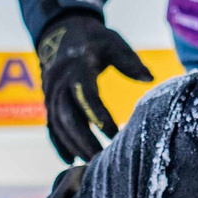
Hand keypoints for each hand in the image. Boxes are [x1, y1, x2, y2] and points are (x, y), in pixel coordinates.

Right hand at [36, 12, 153, 162]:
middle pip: (67, 114)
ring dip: (73, 144)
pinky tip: (70, 160)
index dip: (97, 113)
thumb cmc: (93, 40)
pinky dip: (59, 143)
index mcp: (77, 65)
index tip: (114, 133)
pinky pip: (51, 125)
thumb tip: (149, 78)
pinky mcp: (48, 102)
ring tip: (91, 164)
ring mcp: (50, 93)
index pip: (84, 92)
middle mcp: (59, 81)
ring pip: (58, 123)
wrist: (61, 34)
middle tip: (101, 158)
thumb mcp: (112, 42)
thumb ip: (129, 61)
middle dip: (84, 138)